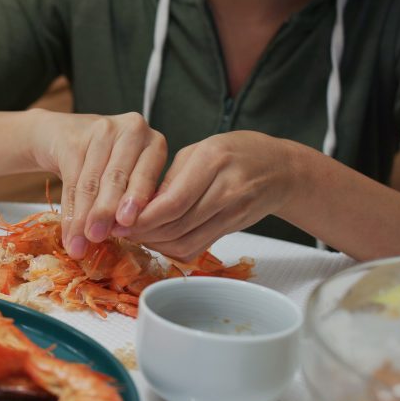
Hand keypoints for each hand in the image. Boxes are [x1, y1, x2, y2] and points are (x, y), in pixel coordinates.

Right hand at [26, 110, 167, 258]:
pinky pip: (71, 179)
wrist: (60, 136)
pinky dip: (69, 211)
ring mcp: (101, 129)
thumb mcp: (124, 180)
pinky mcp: (73, 138)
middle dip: (106, 212)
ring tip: (79, 243)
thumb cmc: (102, 164)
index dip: (135, 203)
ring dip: (84, 217)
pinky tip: (67, 232)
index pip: (145, 178)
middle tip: (98, 237)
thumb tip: (128, 241)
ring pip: (92, 182)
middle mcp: (132, 130)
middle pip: (117, 178)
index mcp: (154, 144)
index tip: (126, 227)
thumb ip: (131, 202)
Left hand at [113, 131, 299, 259]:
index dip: (142, 218)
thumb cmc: (234, 153)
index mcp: (212, 161)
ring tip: (134, 235)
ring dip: (154, 243)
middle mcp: (225, 189)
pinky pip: (196, 247)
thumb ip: (168, 179)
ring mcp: (233, 212)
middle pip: (176, 225)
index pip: (172, 202)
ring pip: (184, 242)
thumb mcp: (198, 151)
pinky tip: (157, 239)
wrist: (281, 169)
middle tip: (118, 231)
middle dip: (142, 233)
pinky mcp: (233, 229)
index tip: (118, 221)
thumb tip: (135, 207)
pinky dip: (171, 248)